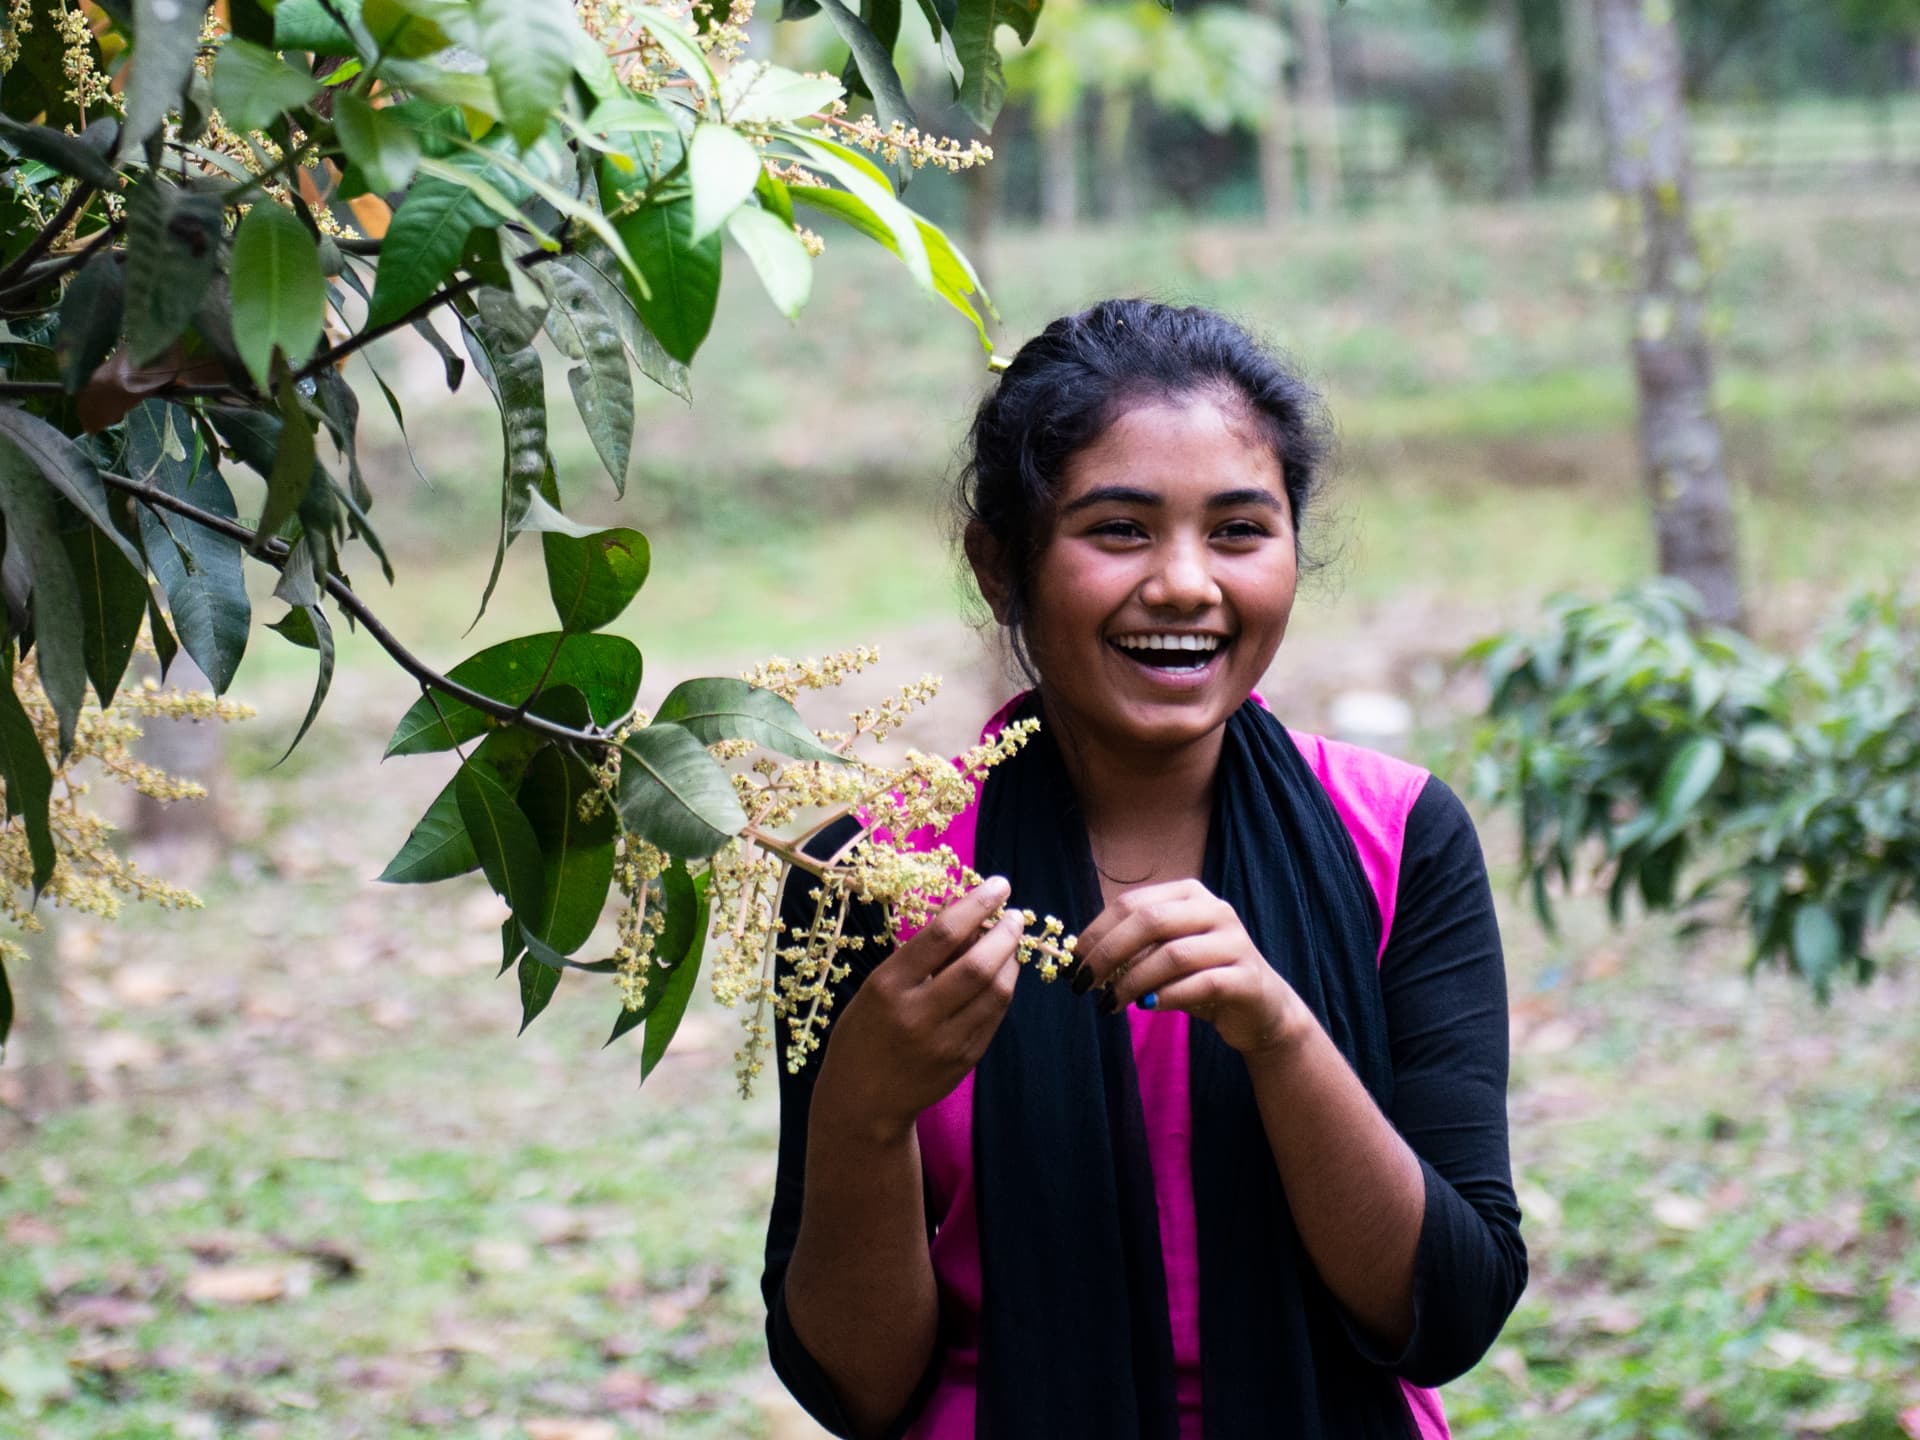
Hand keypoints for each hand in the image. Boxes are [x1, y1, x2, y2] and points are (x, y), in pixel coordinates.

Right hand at [813, 876, 1024, 1143]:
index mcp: (888, 987)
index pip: (941, 935)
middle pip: (977, 965)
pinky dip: (1004, 988)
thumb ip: (917, 959)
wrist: (863, 1102)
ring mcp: (945, 1041)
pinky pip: (995, 1015)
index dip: (975, 905)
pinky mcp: (965, 1060)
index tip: (998, 885)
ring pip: (996, 991)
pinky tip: (1002, 974)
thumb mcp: (876, 987)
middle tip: (1014, 916)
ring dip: (1011, 960)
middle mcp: (918, 1014)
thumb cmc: (863, 1033)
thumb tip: (967, 918)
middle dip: (1004, 933)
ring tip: (1009, 943)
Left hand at [1070, 879, 1305, 1057]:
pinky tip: (1147, 1007)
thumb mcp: (1164, 954)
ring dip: (1132, 982)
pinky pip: (1200, 984)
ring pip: (1172, 955)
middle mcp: (1214, 909)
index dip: (1096, 933)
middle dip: (1109, 954)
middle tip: (1084, 984)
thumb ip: (1133, 947)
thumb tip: (1081, 958)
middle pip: (1150, 921)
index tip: (1073, 963)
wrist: (1260, 1009)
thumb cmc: (1201, 977)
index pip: (1131, 904)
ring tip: (1109, 1004)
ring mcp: (1234, 941)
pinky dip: (1167, 997)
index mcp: (1189, 894)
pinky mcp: (1247, 977)